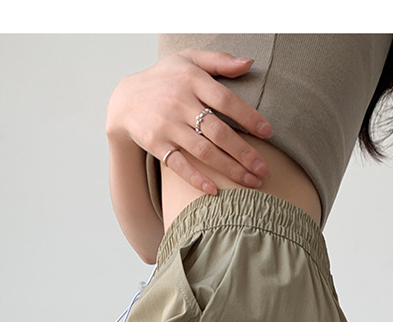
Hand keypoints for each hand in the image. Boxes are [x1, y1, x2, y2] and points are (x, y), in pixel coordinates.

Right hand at [106, 49, 273, 194]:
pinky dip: (196, 178)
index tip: (268, 133)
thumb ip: (219, 60)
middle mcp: (180, 103)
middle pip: (219, 131)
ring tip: (251, 182)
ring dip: (229, 169)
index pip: (226, 101)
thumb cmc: (164, 78)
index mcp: (192, 80)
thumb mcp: (188, 59)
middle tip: (264, 170)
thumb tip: (249, 63)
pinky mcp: (156, 144)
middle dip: (244, 153)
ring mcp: (167, 126)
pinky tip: (214, 190)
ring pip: (204, 151)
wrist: (125, 99)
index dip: (249, 117)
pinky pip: (179, 164)